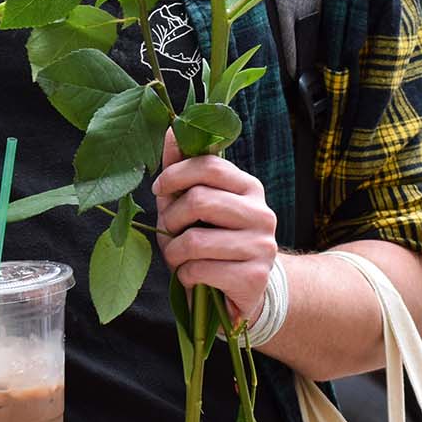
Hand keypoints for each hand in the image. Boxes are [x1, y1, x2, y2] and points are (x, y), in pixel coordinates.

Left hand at [155, 131, 278, 323]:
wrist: (242, 292)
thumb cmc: (211, 243)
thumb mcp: (193, 204)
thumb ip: (183, 170)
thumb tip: (172, 129)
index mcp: (249, 188)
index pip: (209, 165)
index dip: (175, 175)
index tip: (159, 188)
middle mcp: (262, 213)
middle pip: (199, 200)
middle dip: (171, 219)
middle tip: (169, 231)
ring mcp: (262, 246)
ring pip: (195, 240)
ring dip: (175, 252)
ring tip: (179, 257)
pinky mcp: (255, 277)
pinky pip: (200, 270)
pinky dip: (185, 276)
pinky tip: (194, 278)